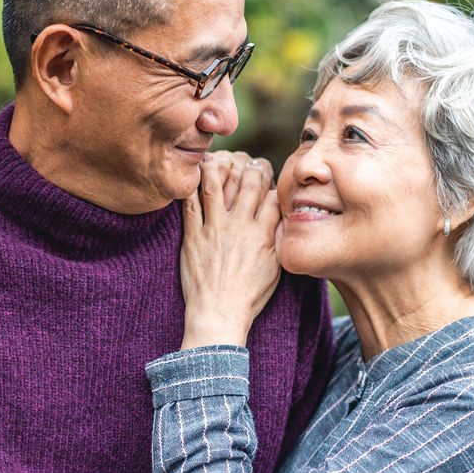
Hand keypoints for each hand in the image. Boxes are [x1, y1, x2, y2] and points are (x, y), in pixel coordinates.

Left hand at [179, 153, 282, 347]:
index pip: (273, 196)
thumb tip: (284, 218)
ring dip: (218, 167)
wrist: (218, 314)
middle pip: (248, 183)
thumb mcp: (276, 269)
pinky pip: (190, 204)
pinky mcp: (193, 236)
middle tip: (248, 162)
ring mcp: (214, 230)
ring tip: (218, 158)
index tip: (269, 178)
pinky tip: (192, 176)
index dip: (273, 181)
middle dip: (251, 167)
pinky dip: (191, 186)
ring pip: (216, 186)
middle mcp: (240, 227)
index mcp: (263, 235)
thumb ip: (279, 239)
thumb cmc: (249, 296)